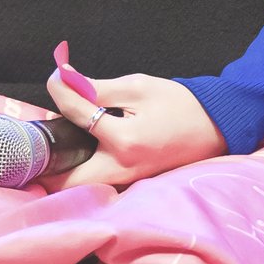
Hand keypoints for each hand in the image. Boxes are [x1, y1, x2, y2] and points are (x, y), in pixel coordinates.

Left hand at [35, 67, 228, 191]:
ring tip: (61, 138)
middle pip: (65, 179)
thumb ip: (97, 87)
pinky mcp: (130, 184)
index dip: (60, 91)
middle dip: (48, 158)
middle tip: (45, 132)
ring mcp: (125, 182)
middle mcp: (121, 169)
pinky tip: (81, 147)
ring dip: (62, 167)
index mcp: (124, 141)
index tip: (56, 77)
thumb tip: (63, 79)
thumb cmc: (179, 103)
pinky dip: (81, 168)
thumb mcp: (138, 87)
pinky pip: (96, 182)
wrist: (218, 126)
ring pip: (78, 186)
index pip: (76, 115)